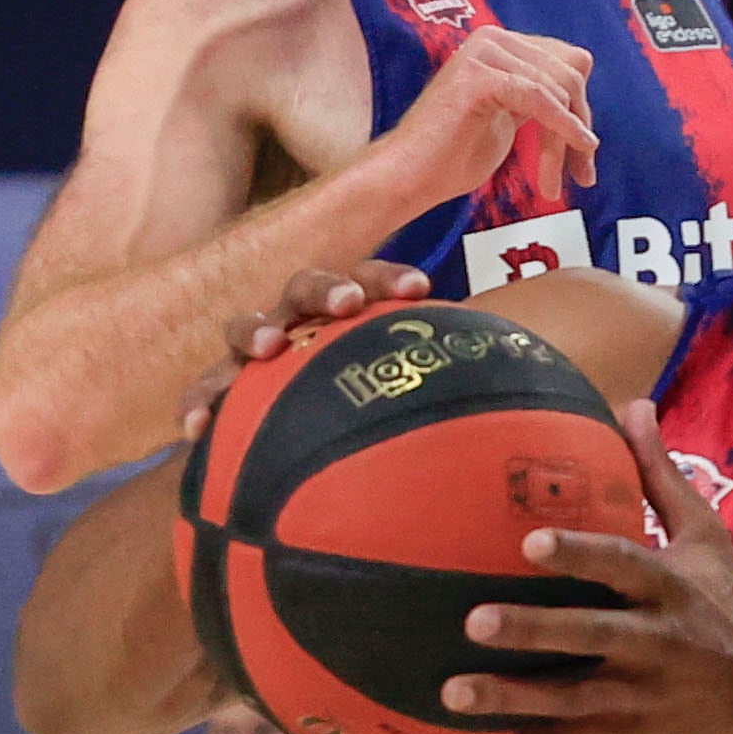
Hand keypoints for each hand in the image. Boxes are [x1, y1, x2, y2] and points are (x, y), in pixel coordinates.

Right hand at [180, 262, 433, 439]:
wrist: (325, 454)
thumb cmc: (387, 417)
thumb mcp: (426, 401)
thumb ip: (458, 398)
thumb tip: (537, 415)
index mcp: (356, 314)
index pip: (375, 281)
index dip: (391, 279)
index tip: (420, 290)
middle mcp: (306, 322)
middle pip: (310, 287)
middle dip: (328, 287)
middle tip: (347, 303)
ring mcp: (261, 351)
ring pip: (250, 326)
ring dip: (257, 328)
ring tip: (266, 345)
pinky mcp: (225, 392)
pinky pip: (205, 394)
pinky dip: (201, 405)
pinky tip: (195, 430)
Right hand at [367, 27, 601, 211]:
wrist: (411, 175)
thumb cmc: (456, 152)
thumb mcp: (512, 111)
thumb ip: (541, 91)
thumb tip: (583, 77)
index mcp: (502, 44)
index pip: (570, 63)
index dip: (582, 108)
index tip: (584, 150)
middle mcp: (493, 39)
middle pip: (569, 77)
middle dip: (580, 126)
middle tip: (583, 171)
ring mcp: (483, 54)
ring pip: (558, 92)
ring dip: (567, 141)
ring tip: (562, 178)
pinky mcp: (479, 77)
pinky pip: (540, 99)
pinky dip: (563, 126)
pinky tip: (577, 147)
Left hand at [442, 398, 732, 733]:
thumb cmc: (729, 605)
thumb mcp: (707, 539)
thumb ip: (661, 477)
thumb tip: (633, 404)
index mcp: (671, 589)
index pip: (624, 565)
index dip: (580, 554)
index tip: (530, 540)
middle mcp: (656, 642)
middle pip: (591, 636)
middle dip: (534, 631)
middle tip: (473, 621)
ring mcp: (640, 693)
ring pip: (569, 699)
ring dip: (511, 699)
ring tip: (452, 693)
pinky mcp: (627, 732)